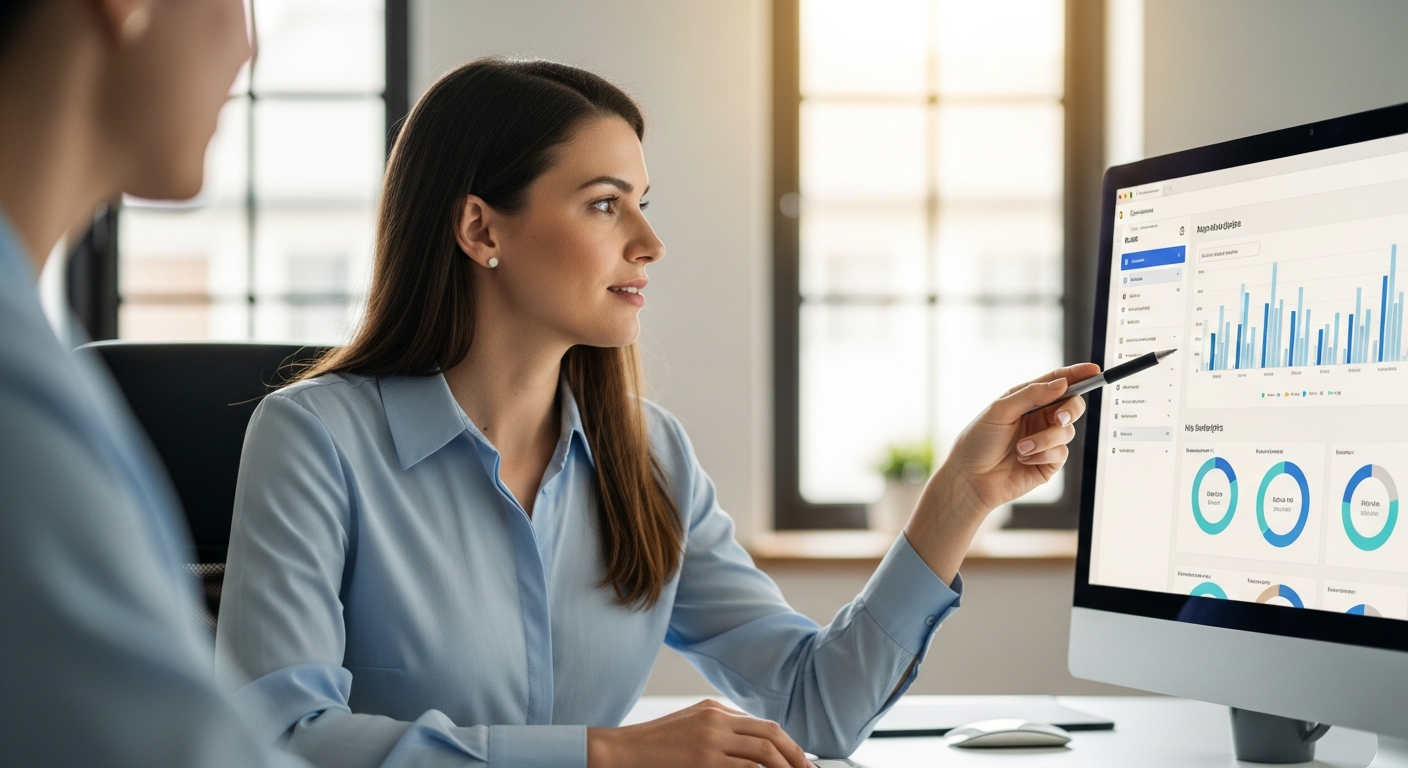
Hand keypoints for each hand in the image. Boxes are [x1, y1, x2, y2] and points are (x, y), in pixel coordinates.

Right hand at [587, 699, 813, 767]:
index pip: (764, 725)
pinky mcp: (705, 760)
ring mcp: (711, 739)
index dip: (788, 745)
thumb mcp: (689, 728)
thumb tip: (752, 753)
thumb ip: (719, 733)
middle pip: (772, 734)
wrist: (620, 753)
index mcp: (714, 709)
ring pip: (764, 753)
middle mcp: (716, 719)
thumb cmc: (652, 748)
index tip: (801, 762)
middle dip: (797, 757)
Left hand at [904, 363, 1099, 583]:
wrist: (970, 479)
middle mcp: (1039, 418)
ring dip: (1044, 439)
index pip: (1057, 382)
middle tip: (1058, 418)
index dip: (1077, 374)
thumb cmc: (978, 441)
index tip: (1094, 370)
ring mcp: (1045, 440)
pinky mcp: (1049, 462)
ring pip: (1067, 431)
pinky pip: (1060, 453)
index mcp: (1026, 400)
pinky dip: (1043, 454)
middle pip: (1071, 405)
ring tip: (1021, 448)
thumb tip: (1062, 383)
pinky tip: (1023, 459)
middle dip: (1069, 410)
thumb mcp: (1000, 410)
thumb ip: (1031, 395)